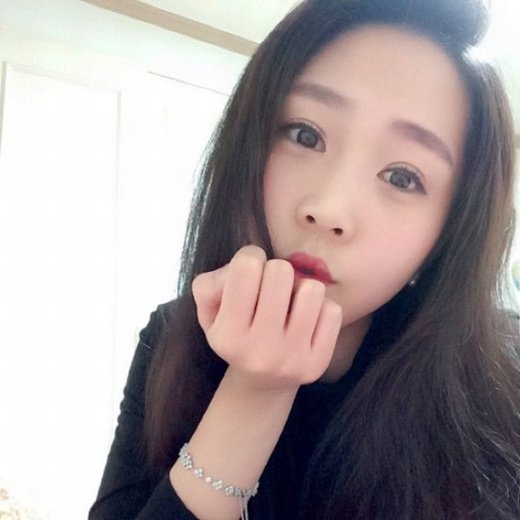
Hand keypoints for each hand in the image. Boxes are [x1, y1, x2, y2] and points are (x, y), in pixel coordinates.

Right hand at [192, 245, 341, 391]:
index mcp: (228, 335)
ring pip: (312, 289)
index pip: (247, 266)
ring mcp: (292, 358)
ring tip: (290, 303)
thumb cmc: (235, 334)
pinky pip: (333, 311)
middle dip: (276, 272)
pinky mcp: (319, 362)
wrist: (261, 382)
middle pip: (281, 271)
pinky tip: (306, 320)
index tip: (249, 275)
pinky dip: (320, 308)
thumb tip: (244, 268)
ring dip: (300, 288)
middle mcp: (260, 350)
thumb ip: (210, 284)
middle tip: (271, 289)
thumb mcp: (209, 311)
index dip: (249, 259)